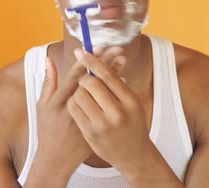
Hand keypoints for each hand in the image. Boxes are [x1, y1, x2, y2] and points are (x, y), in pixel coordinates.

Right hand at [27, 47, 126, 185]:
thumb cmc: (48, 130)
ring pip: (103, 93)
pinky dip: (116, 91)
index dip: (86, 60)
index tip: (96, 46)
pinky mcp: (98, 125)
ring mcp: (88, 118)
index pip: (74, 76)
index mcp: (60, 101)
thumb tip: (49, 59)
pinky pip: (110, 104)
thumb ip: (48, 82)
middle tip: (116, 48)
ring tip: (123, 58)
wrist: (56, 160)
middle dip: (105, 63)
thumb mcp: (43, 106)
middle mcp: (75, 108)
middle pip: (92, 80)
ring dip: (113, 74)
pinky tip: (123, 78)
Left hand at [67, 48, 153, 174]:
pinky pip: (74, 109)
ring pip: (79, 95)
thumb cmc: (133, 124)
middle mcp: (117, 113)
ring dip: (79, 90)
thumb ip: (119, 83)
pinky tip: (80, 104)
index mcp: (130, 101)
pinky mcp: (90, 134)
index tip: (81, 51)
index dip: (92, 60)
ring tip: (85, 94)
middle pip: (91, 83)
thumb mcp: (133, 103)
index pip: (108, 75)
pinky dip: (74, 102)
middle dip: (85, 77)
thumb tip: (107, 59)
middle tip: (86, 79)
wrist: (134, 156)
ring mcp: (102, 125)